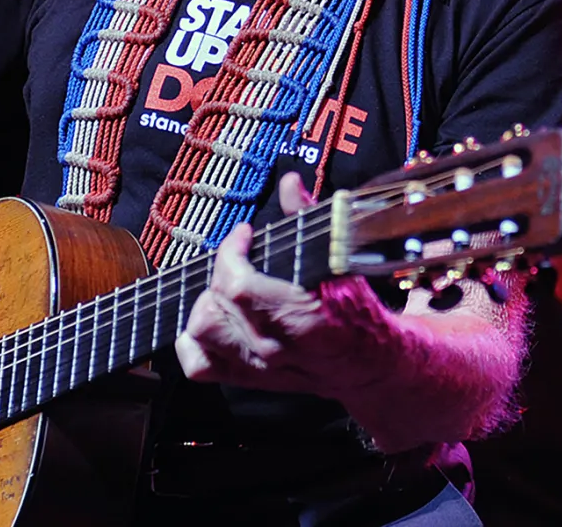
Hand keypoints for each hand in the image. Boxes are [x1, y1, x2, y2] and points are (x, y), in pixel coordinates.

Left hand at [174, 172, 393, 401]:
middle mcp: (272, 346)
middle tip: (239, 259)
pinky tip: (213, 318)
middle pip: (214, 305)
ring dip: (206, 302)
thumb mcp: (341, 260)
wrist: (370, 363)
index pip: (236, 285)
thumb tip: (289, 184)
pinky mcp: (247, 378)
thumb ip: (310, 219)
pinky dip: (192, 341)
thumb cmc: (356, 311)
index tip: (244, 234)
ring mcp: (257, 366)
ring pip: (201, 332)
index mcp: (298, 316)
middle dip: (221, 272)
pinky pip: (198, 365)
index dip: (231, 250)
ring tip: (225, 287)